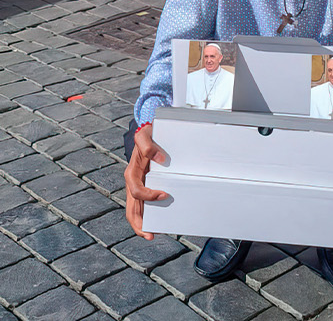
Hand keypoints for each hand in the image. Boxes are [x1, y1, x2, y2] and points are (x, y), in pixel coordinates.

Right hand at [124, 124, 169, 239]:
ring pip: (137, 209)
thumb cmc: (149, 135)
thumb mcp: (145, 135)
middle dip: (139, 223)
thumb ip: (147, 145)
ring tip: (153, 235)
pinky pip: (146, 204)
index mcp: (132, 172)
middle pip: (132, 207)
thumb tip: (159, 159)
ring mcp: (140, 185)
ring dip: (143, 223)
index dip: (148, 196)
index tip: (164, 196)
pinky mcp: (148, 186)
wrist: (150, 132)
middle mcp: (134, 182)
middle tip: (151, 235)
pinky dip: (151, 214)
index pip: (136, 191)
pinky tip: (161, 222)